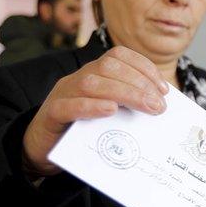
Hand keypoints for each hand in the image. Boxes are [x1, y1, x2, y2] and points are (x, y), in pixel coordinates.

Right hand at [22, 45, 169, 176]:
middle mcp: (78, 79)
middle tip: (159, 105)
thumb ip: (128, 108)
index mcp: (94, 74)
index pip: (119, 57)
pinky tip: (110, 110)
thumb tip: (160, 109)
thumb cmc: (82, 131)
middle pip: (109, 68)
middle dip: (140, 84)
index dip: (144, 68)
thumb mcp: (109, 116)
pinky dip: (91, 106)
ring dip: (124, 93)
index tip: (163, 89)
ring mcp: (63, 94)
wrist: (42, 149)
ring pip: (91, 83)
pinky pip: (69, 106)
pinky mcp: (51, 115)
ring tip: (146, 108)